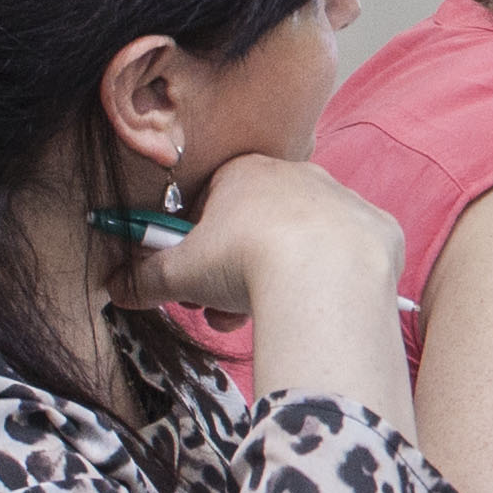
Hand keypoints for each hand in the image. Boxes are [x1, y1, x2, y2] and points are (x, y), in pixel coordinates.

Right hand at [108, 152, 404, 323]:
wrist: (327, 274)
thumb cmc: (245, 261)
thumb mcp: (179, 274)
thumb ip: (144, 279)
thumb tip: (114, 287)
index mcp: (245, 173)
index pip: (209, 206)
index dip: (194, 249)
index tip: (189, 283)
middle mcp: (298, 175)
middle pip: (254, 229)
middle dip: (231, 276)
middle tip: (219, 313)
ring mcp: (344, 199)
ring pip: (299, 244)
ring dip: (275, 281)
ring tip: (261, 319)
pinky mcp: (379, 229)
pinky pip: (349, 255)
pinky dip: (330, 280)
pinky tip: (318, 304)